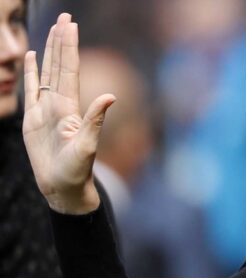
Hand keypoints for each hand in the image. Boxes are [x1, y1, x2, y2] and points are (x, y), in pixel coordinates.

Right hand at [22, 13, 115, 213]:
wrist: (63, 187)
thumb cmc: (76, 171)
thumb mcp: (86, 145)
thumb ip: (95, 120)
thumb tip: (111, 96)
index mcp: (71, 107)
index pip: (70, 69)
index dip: (69, 47)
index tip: (70, 24)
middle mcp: (60, 104)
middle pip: (60, 65)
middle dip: (61, 41)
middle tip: (65, 17)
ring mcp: (46, 110)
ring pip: (47, 73)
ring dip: (48, 51)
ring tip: (51, 30)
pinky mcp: (33, 119)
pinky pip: (31, 89)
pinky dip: (31, 72)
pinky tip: (30, 57)